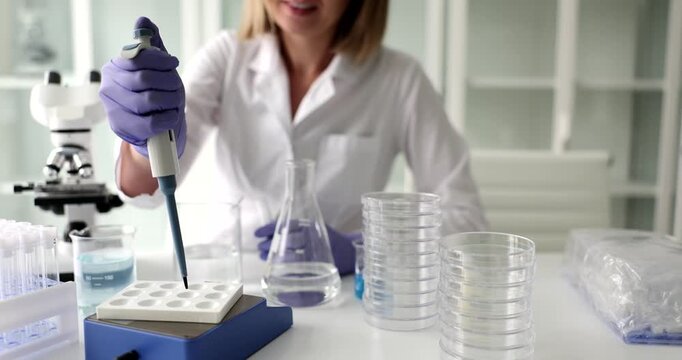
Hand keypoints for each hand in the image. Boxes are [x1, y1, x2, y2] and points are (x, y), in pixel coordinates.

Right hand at [99, 16, 185, 157]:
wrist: (152, 129)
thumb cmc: (154, 94)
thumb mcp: (155, 68)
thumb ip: (150, 44)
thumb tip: (143, 21)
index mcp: (114, 68)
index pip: (137, 58)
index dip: (160, 60)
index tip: (173, 63)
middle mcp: (108, 87)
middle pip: (144, 79)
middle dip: (168, 82)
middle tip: (177, 86)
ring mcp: (113, 109)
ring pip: (149, 100)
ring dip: (169, 100)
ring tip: (174, 102)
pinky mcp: (123, 129)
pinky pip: (150, 122)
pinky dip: (167, 118)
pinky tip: (170, 115)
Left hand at [255, 221, 360, 275]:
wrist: (350, 252)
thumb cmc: (329, 239)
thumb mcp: (315, 228)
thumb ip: (298, 227)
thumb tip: (273, 232)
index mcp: (310, 226)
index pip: (286, 225)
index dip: (269, 229)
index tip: (257, 233)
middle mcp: (313, 238)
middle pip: (287, 241)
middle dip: (270, 245)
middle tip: (261, 248)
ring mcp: (316, 253)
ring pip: (291, 256)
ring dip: (275, 258)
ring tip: (265, 258)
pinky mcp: (318, 266)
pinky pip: (299, 270)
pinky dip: (286, 270)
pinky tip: (277, 270)